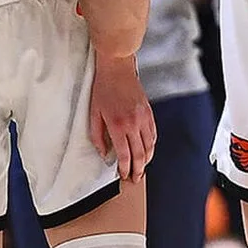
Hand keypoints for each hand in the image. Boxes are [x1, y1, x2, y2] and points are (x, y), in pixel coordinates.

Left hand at [87, 53, 155, 181]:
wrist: (117, 69)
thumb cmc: (103, 89)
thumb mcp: (94, 113)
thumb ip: (98, 136)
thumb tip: (104, 152)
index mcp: (118, 126)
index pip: (124, 155)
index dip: (125, 168)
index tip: (124, 175)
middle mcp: (133, 124)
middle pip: (140, 154)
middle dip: (139, 169)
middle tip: (136, 179)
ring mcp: (143, 118)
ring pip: (150, 146)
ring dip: (147, 160)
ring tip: (143, 169)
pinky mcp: (149, 113)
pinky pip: (153, 134)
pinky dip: (152, 146)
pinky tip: (148, 151)